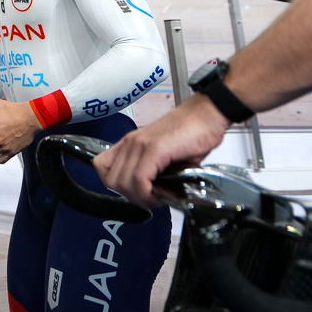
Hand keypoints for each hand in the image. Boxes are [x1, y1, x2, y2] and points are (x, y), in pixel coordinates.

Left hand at [95, 96, 228, 206]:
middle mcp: (132, 142)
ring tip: (158, 197)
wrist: (208, 112)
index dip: (117, 186)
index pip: (102, 167)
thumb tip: (157, 194)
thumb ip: (156, 173)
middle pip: (111, 180)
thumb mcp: (167, 155)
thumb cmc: (193, 131)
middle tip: (150, 199)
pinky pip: (140, 180)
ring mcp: (141, 144)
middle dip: (131, 197)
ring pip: (123, 183)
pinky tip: (161, 194)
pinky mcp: (155, 148)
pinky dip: (148, 194)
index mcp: (131, 142)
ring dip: (140, 198)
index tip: (135, 193)